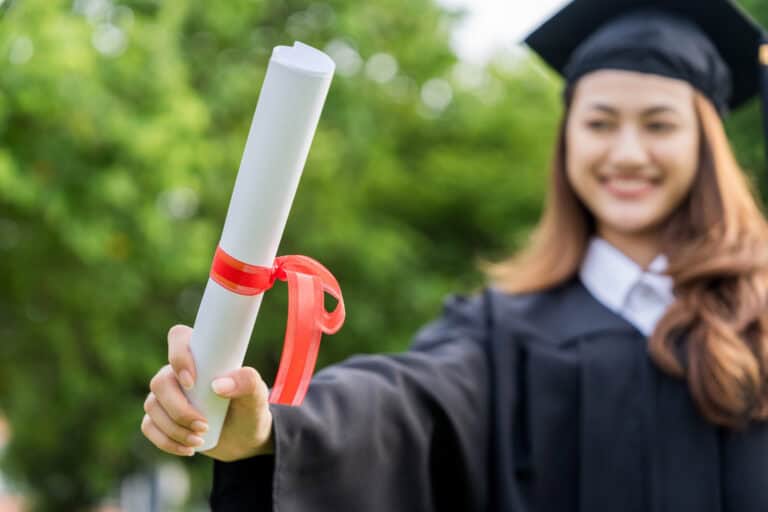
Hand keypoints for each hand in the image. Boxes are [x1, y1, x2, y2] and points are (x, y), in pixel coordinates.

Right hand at [141, 324, 274, 460]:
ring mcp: (166, 396)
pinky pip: (148, 426)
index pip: (179, 338)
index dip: (178, 356)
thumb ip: (247, 382)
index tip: (192, 382)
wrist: (245, 437)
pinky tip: (189, 449)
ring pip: (152, 406)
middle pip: (160, 382)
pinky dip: (166, 441)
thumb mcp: (257, 395)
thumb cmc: (250, 408)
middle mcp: (178, 372)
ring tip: (200, 439)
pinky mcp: (160, 418)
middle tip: (204, 425)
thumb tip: (218, 385)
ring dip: (175, 428)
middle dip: (179, 409)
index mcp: (201, 356)